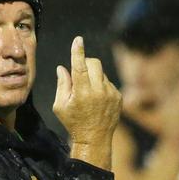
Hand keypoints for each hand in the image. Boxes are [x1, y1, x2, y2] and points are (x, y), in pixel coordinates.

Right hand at [53, 36, 121, 158]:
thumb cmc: (74, 123)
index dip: (78, 51)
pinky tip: (97, 101)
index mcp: (82, 92)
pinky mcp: (118, 96)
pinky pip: (108, 82)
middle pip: (94, 62)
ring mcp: (110, 93)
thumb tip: (62, 68)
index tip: (78, 40)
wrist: (94, 139)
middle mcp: (98, 91)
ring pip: (101, 73)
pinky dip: (101, 86)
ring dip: (93, 77)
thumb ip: (62, 85)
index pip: (80, 66)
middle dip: (86, 63)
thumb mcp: (60, 106)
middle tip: (80, 74)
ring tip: (88, 94)